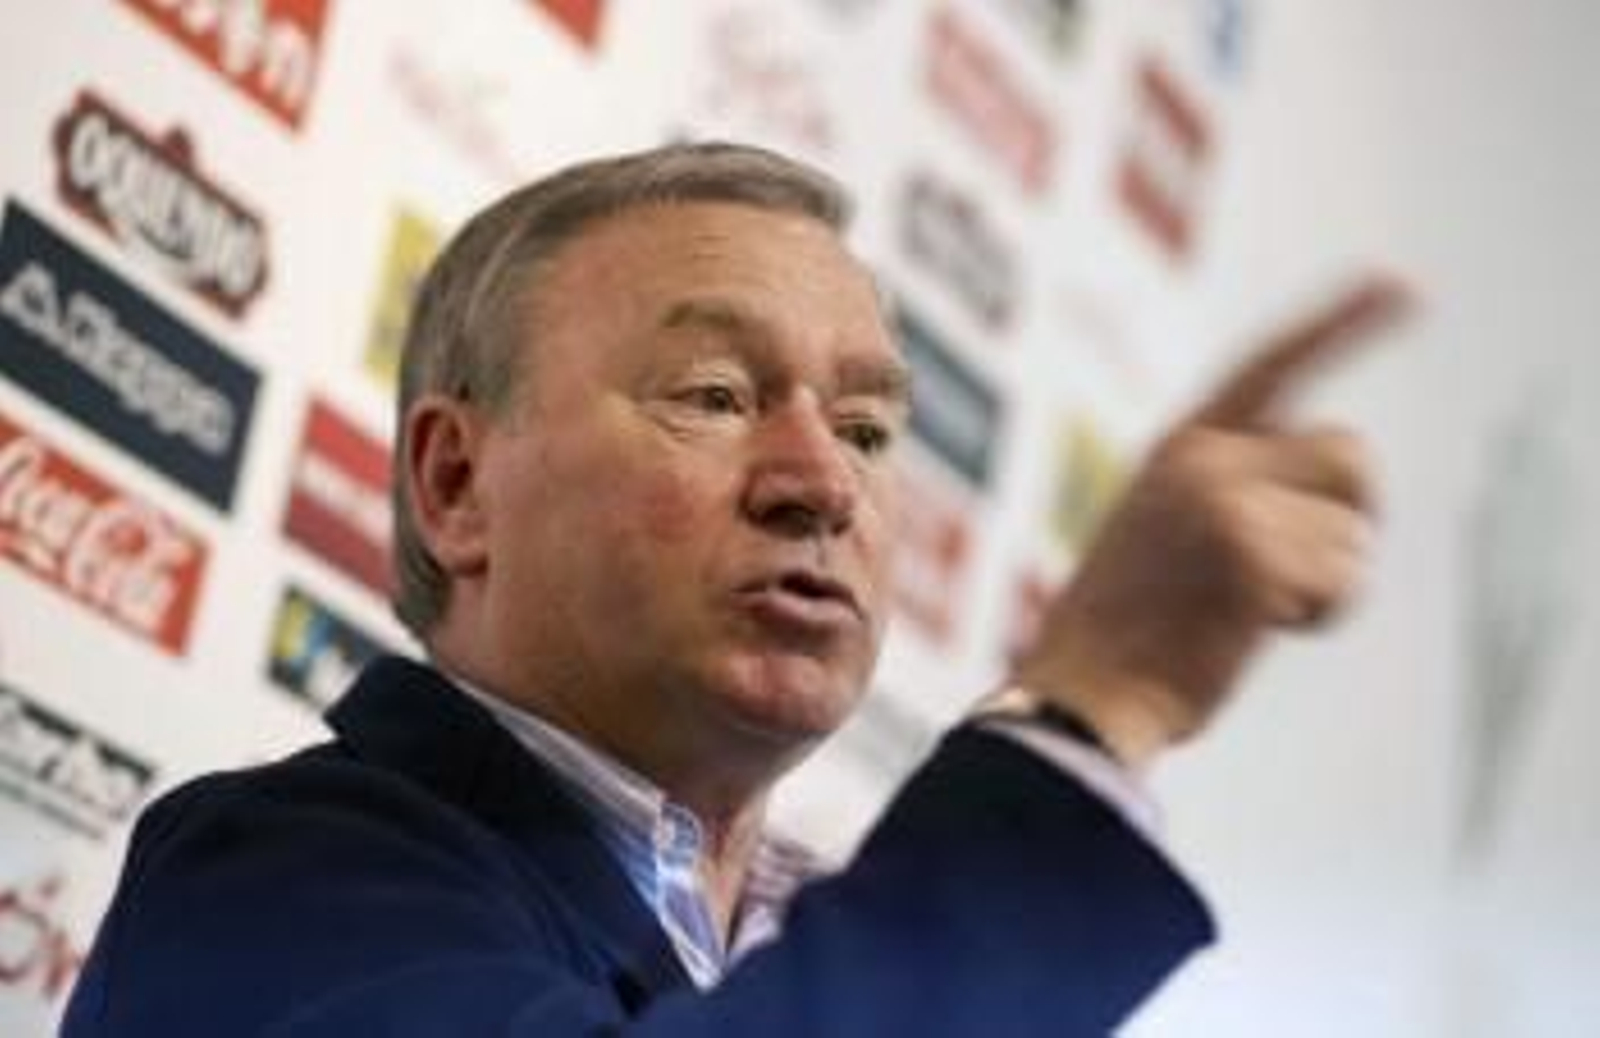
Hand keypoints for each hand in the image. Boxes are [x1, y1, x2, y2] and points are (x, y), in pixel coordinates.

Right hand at [1013, 276, 1413, 769]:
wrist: (1080, 695)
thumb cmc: (1128, 632)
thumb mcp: (1167, 530)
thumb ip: (1237, 486)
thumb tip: (1346, 477)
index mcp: (1179, 447)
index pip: (1270, 366)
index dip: (1339, 324)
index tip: (1403, 286)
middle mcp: (1204, 460)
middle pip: (1350, 458)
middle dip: (1350, 515)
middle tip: (1300, 570)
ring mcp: (1226, 505)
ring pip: (1354, 528)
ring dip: (1329, 579)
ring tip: (1255, 608)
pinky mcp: (1252, 559)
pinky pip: (1344, 580)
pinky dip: (1319, 616)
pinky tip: (1256, 630)